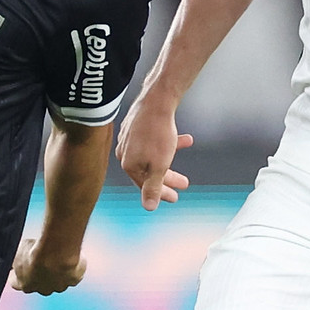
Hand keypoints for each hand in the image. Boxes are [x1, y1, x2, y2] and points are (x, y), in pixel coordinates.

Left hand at [9, 237, 86, 294]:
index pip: (17, 283)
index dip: (17, 274)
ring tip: (57, 254)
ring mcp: (59, 287)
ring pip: (57, 280)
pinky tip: (70, 256)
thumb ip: (15, 257)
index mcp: (25, 285)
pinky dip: (71, 267)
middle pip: (40, 284)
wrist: (56, 253)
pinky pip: (72, 275)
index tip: (15, 267)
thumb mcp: (17, 251)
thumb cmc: (35, 251)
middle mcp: (42, 290)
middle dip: (40, 273)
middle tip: (41, 257)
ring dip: (56, 270)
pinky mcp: (73, 281)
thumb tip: (12, 257)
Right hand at [115, 96, 192, 210]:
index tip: (176, 197)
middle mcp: (124, 152)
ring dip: (170, 158)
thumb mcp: (159, 166)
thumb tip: (148, 208)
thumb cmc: (157, 134)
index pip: (144, 186)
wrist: (157, 100)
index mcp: (128, 165)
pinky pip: (153, 140)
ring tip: (184, 155)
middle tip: (184, 183)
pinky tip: (184, 139)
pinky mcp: (136, 125)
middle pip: (148, 171)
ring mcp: (129, 138)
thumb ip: (153, 187)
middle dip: (168, 178)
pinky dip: (167, 143)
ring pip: (152, 154)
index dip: (162, 193)